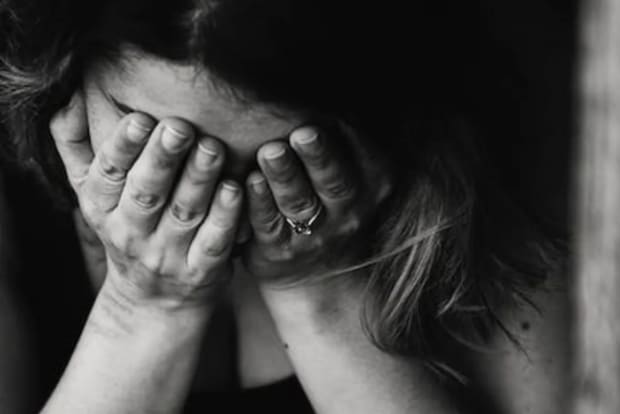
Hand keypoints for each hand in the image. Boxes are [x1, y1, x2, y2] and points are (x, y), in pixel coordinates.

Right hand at [50, 92, 242, 309]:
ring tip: (212, 148)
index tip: (139, 118)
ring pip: (183, 213)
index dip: (122, 147)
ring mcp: (167, 255)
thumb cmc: (126, 227)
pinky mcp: (201, 271)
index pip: (108, 174)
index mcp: (101, 208)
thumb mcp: (92, 192)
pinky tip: (236, 189)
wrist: (152, 299)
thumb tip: (66, 95)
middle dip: (162, 159)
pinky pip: (213, 242)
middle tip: (180, 127)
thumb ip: (75, 145)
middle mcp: (131, 233)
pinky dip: (225, 217)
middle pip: (146, 193)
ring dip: (198, 179)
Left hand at [242, 124, 391, 283]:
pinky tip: (247, 182)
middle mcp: (348, 211)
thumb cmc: (335, 207)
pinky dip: (258, 203)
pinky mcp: (279, 250)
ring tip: (271, 152)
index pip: (362, 154)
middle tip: (304, 133)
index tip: (329, 110)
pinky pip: (268, 225)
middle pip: (334, 181)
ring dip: (284, 176)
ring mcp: (315, 235)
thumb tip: (331, 82)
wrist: (321, 274)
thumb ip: (348, 140)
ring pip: (299, 203)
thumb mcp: (358, 178)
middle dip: (318, 156)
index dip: (344, 133)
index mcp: (372, 185)